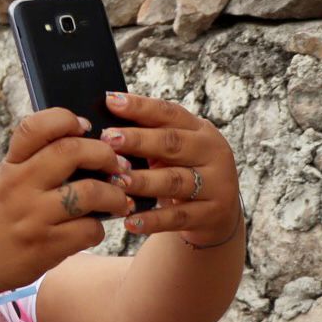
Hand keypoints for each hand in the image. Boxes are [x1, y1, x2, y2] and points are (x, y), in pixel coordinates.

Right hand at [0, 107, 130, 296]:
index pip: (35, 127)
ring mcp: (33, 218)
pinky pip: (89, 231)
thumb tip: (86, 148)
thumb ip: (33, 165)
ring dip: (115, 195)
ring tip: (118, 199)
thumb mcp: (0, 183)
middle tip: (116, 164)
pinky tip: (91, 229)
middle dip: (104, 155)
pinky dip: (98, 229)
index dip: (65, 119)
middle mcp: (19, 188)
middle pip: (72, 152)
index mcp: (9, 167)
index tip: (84, 126)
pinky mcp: (46, 247)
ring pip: (91, 193)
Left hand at [101, 92, 242, 246]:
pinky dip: (153, 220)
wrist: (219, 214)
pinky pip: (178, 217)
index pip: (169, 113)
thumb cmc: (183, 173)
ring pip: (175, 181)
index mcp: (200, 130)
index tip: (110, 100)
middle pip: (172, 143)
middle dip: (138, 140)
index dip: (140, 107)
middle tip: (107, 139)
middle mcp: (212, 153)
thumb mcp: (174, 152)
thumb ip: (149, 139)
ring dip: (143, 181)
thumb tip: (103, 130)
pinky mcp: (211, 214)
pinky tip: (130, 221)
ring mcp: (215, 184)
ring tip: (116, 181)